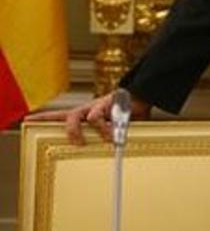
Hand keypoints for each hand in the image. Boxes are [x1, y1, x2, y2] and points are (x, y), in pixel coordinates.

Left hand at [26, 90, 150, 145]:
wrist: (142, 96)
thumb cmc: (128, 113)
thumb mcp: (114, 128)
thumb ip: (106, 136)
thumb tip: (108, 152)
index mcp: (85, 114)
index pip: (60, 114)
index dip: (44, 117)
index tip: (28, 120)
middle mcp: (87, 108)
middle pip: (66, 116)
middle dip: (68, 130)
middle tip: (77, 143)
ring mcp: (95, 105)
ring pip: (78, 117)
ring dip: (86, 131)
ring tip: (97, 140)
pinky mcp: (105, 103)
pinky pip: (97, 118)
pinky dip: (105, 128)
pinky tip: (114, 134)